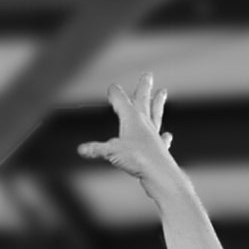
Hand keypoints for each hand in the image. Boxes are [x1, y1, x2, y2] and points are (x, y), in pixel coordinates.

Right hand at [77, 74, 181, 201]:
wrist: (159, 174)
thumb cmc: (137, 159)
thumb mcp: (111, 153)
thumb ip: (96, 149)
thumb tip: (81, 149)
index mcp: (132, 118)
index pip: (120, 100)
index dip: (115, 93)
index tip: (112, 88)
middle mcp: (145, 122)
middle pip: (143, 99)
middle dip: (144, 87)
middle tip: (148, 74)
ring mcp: (154, 134)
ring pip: (155, 114)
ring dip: (158, 103)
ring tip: (162, 92)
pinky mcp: (160, 148)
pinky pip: (162, 139)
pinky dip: (163, 137)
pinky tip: (166, 135)